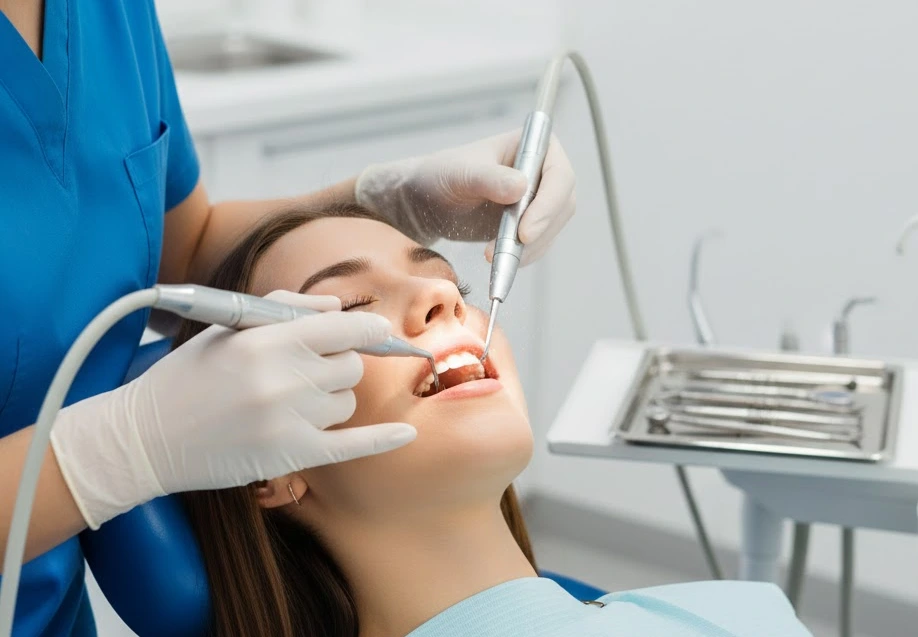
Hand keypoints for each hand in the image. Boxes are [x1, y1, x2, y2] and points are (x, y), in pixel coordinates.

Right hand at [49, 291, 416, 528]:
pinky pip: (352, 445)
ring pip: (345, 404)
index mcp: (268, 341)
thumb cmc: (185, 377)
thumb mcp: (227, 328)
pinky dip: (383, 440)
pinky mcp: (290, 456)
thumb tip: (337, 306)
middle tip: (302, 375)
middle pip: (351, 367)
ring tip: (286, 406)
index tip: (377, 329)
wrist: (143, 438)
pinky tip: (407, 434)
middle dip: (335, 368)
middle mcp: (283, 379)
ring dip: (327, 402)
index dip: (367, 328)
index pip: (344, 327)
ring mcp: (289, 420)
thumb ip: (285, 308)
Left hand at [356, 130, 575, 265]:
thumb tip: (521, 187)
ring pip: (551, 229)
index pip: (559, 176)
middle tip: (511, 250)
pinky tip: (497, 260)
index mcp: (535, 146)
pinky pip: (537, 245)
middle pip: (562, 205)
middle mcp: (543, 172)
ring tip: (493, 257)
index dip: (548, 205)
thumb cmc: (442, 175)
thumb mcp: (461, 174)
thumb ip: (489, 178)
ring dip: (529, 248)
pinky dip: (521, 257)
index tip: (525, 231)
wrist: (426, 201)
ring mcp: (539, 200)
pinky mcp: (529, 224)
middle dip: (539, 231)